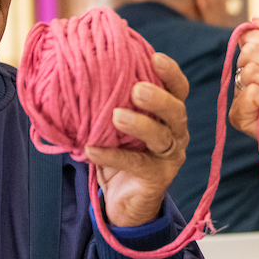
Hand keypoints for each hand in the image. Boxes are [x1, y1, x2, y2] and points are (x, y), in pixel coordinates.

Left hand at [84, 52, 188, 227]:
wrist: (124, 202)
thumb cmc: (120, 153)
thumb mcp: (116, 126)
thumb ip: (111, 102)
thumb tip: (80, 69)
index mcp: (169, 115)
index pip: (178, 89)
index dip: (171, 73)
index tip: (155, 56)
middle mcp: (176, 133)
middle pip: (177, 111)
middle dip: (159, 98)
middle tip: (137, 90)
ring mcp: (170, 158)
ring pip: (162, 137)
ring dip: (140, 124)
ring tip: (116, 116)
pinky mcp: (157, 179)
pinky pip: (138, 164)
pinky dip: (113, 155)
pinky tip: (90, 149)